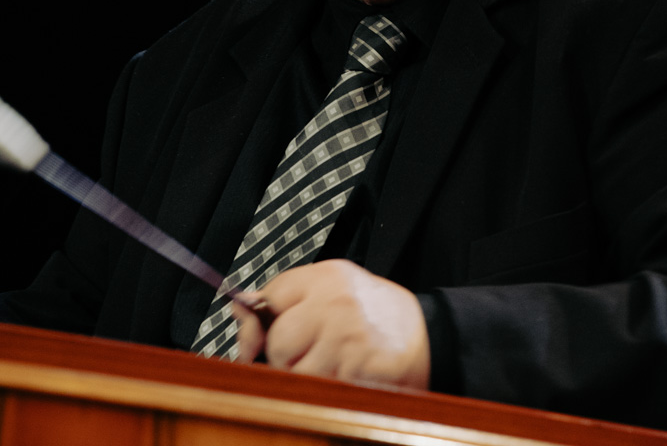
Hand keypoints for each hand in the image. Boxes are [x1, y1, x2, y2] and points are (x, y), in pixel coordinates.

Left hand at [232, 260, 428, 389]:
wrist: (426, 336)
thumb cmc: (373, 313)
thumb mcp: (333, 287)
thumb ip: (288, 296)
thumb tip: (240, 309)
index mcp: (326, 277)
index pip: (269, 297)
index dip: (264, 320)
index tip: (269, 330)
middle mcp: (335, 304)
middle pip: (277, 340)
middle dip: (283, 354)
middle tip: (307, 350)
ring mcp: (347, 339)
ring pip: (294, 371)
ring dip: (302, 376)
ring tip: (327, 362)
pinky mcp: (357, 370)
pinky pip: (318, 389)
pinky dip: (324, 388)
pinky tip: (342, 374)